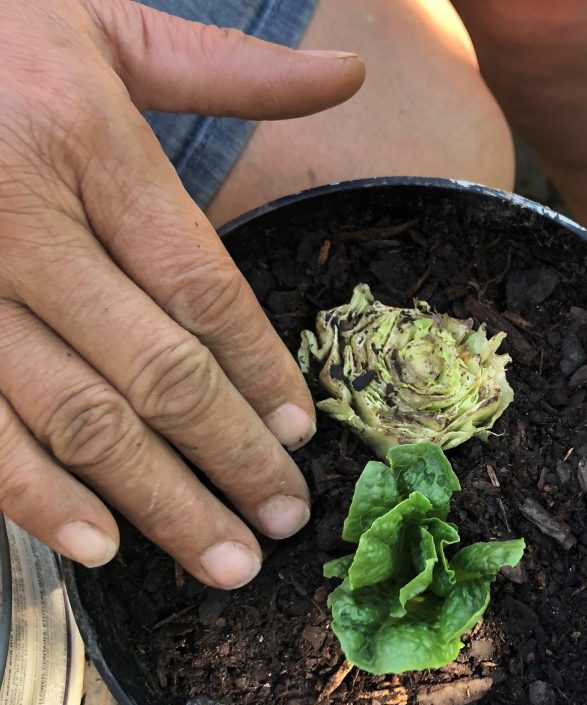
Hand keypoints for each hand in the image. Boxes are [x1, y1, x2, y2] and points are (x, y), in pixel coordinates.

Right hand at [0, 0, 363, 586]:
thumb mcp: (97, 23)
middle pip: (158, 371)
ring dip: (160, 503)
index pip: (201, 285)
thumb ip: (222, 67)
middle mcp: (22, 222)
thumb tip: (346, 72)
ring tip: (226, 560)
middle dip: (232, 458)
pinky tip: (101, 546)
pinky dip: (38, 500)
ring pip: (80, 420)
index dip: (261, 369)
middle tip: (287, 519)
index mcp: (84, 142)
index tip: (302, 432)